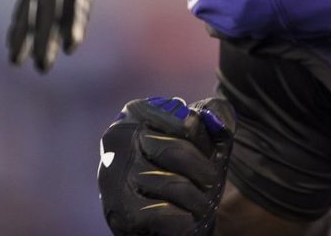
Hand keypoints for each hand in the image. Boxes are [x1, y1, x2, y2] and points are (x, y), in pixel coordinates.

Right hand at [98, 96, 235, 235]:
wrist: (170, 217)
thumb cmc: (190, 169)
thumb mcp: (208, 137)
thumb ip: (217, 115)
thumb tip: (216, 121)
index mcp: (136, 113)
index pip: (187, 123)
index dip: (207, 144)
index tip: (207, 155)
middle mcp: (117, 140)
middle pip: (178, 152)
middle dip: (205, 172)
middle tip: (211, 184)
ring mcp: (113, 176)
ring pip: (173, 185)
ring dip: (198, 200)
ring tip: (199, 203)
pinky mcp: (120, 211)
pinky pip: (164, 213)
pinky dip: (184, 218)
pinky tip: (182, 217)